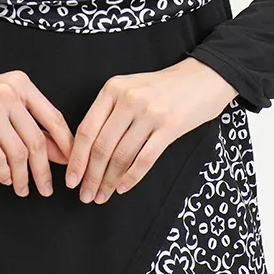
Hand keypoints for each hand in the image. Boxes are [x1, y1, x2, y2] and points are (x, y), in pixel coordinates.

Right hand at [0, 70, 74, 198]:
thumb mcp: (2, 107)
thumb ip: (29, 125)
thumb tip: (58, 153)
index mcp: (20, 83)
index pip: (53, 117)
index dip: (65, 145)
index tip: (71, 165)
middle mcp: (8, 92)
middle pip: (36, 139)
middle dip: (44, 169)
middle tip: (46, 188)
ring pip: (18, 152)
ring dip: (23, 177)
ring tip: (23, 189)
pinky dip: (4, 173)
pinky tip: (6, 179)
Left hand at [64, 58, 238, 203]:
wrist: (202, 77)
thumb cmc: (161, 88)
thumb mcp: (129, 89)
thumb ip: (108, 112)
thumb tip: (83, 151)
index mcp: (112, 89)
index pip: (86, 130)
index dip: (76, 159)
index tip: (71, 180)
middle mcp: (129, 99)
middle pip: (101, 146)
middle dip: (91, 176)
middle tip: (85, 195)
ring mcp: (150, 113)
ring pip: (121, 156)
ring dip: (109, 181)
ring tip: (102, 196)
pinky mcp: (170, 126)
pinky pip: (145, 159)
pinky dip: (131, 178)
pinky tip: (123, 188)